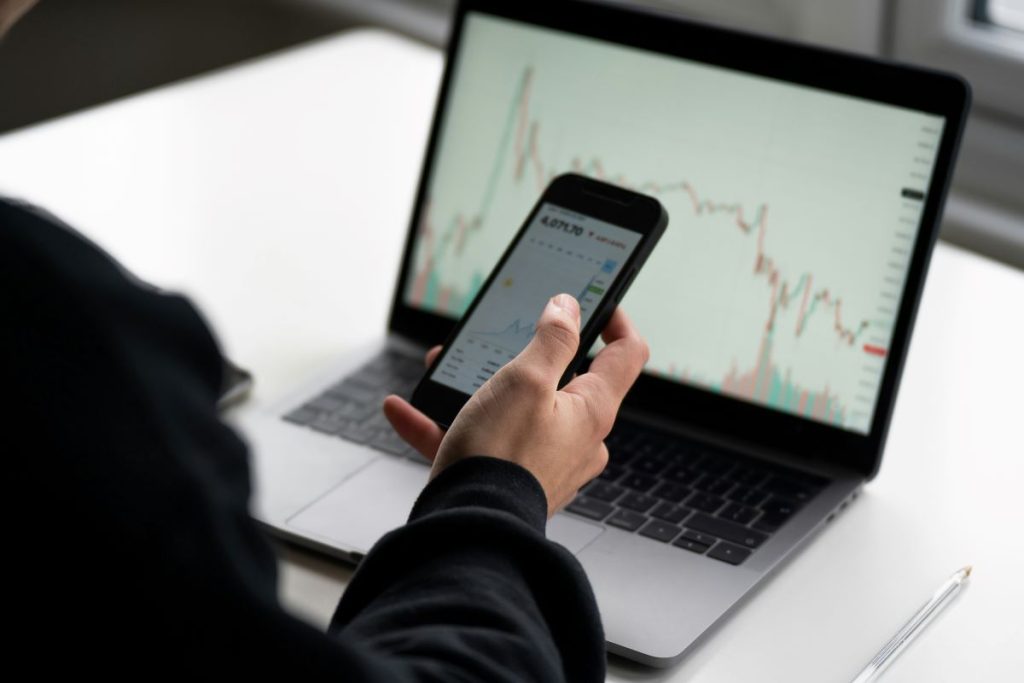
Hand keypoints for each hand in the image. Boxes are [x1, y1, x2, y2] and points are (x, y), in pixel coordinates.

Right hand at [383, 294, 648, 516]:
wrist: (469, 530)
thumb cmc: (500, 456)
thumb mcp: (525, 380)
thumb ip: (552, 338)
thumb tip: (568, 307)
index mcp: (592, 410)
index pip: (626, 354)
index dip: (615, 319)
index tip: (596, 299)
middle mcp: (576, 439)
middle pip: (563, 381)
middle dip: (524, 355)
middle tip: (499, 338)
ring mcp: (544, 463)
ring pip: (513, 410)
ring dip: (476, 388)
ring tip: (442, 369)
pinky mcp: (510, 482)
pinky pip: (478, 444)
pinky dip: (443, 426)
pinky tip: (404, 411)